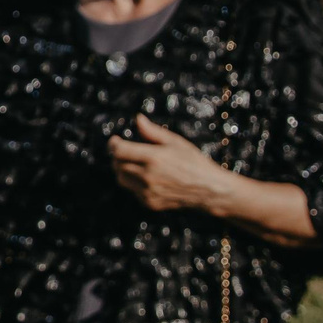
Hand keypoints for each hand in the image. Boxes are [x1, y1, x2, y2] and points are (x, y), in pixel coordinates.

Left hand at [108, 115, 227, 212]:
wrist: (208, 190)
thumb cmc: (194, 163)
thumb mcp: (176, 142)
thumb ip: (153, 131)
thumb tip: (137, 119)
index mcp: (154, 158)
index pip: (119, 151)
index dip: (113, 144)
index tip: (115, 141)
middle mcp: (148, 176)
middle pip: (117, 164)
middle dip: (117, 156)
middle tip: (124, 151)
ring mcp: (148, 191)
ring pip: (121, 179)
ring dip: (122, 169)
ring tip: (134, 163)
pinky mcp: (149, 202)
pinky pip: (132, 191)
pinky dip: (133, 182)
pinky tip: (146, 177)